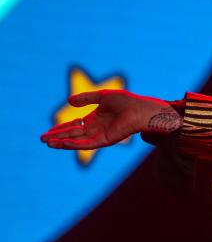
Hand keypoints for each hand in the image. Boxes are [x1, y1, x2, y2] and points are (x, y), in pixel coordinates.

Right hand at [40, 90, 181, 150]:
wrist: (140, 109)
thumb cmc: (126, 101)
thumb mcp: (102, 96)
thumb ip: (86, 99)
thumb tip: (69, 101)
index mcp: (95, 119)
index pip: (74, 125)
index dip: (60, 128)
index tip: (48, 131)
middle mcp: (95, 128)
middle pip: (72, 134)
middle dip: (57, 136)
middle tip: (42, 139)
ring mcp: (99, 135)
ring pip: (77, 141)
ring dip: (62, 142)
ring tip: (48, 143)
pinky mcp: (105, 140)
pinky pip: (86, 144)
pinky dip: (74, 144)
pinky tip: (63, 143)